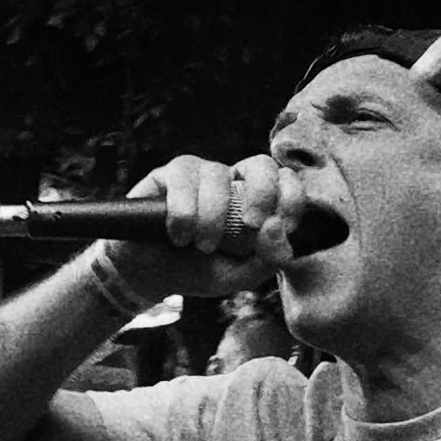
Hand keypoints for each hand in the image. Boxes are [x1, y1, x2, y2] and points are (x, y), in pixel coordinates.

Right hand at [98, 155, 308, 300]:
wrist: (149, 277)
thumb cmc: (199, 270)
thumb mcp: (239, 275)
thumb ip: (269, 259)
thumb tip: (277, 227)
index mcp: (256, 202)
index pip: (287, 182)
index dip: (290, 200)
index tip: (276, 229)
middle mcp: (231, 182)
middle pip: (261, 163)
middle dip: (262, 193)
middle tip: (251, 225)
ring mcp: (199, 174)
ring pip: (218, 175)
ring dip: (213, 217)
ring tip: (201, 246)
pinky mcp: (167, 174)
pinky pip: (183, 180)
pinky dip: (184, 213)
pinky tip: (178, 235)